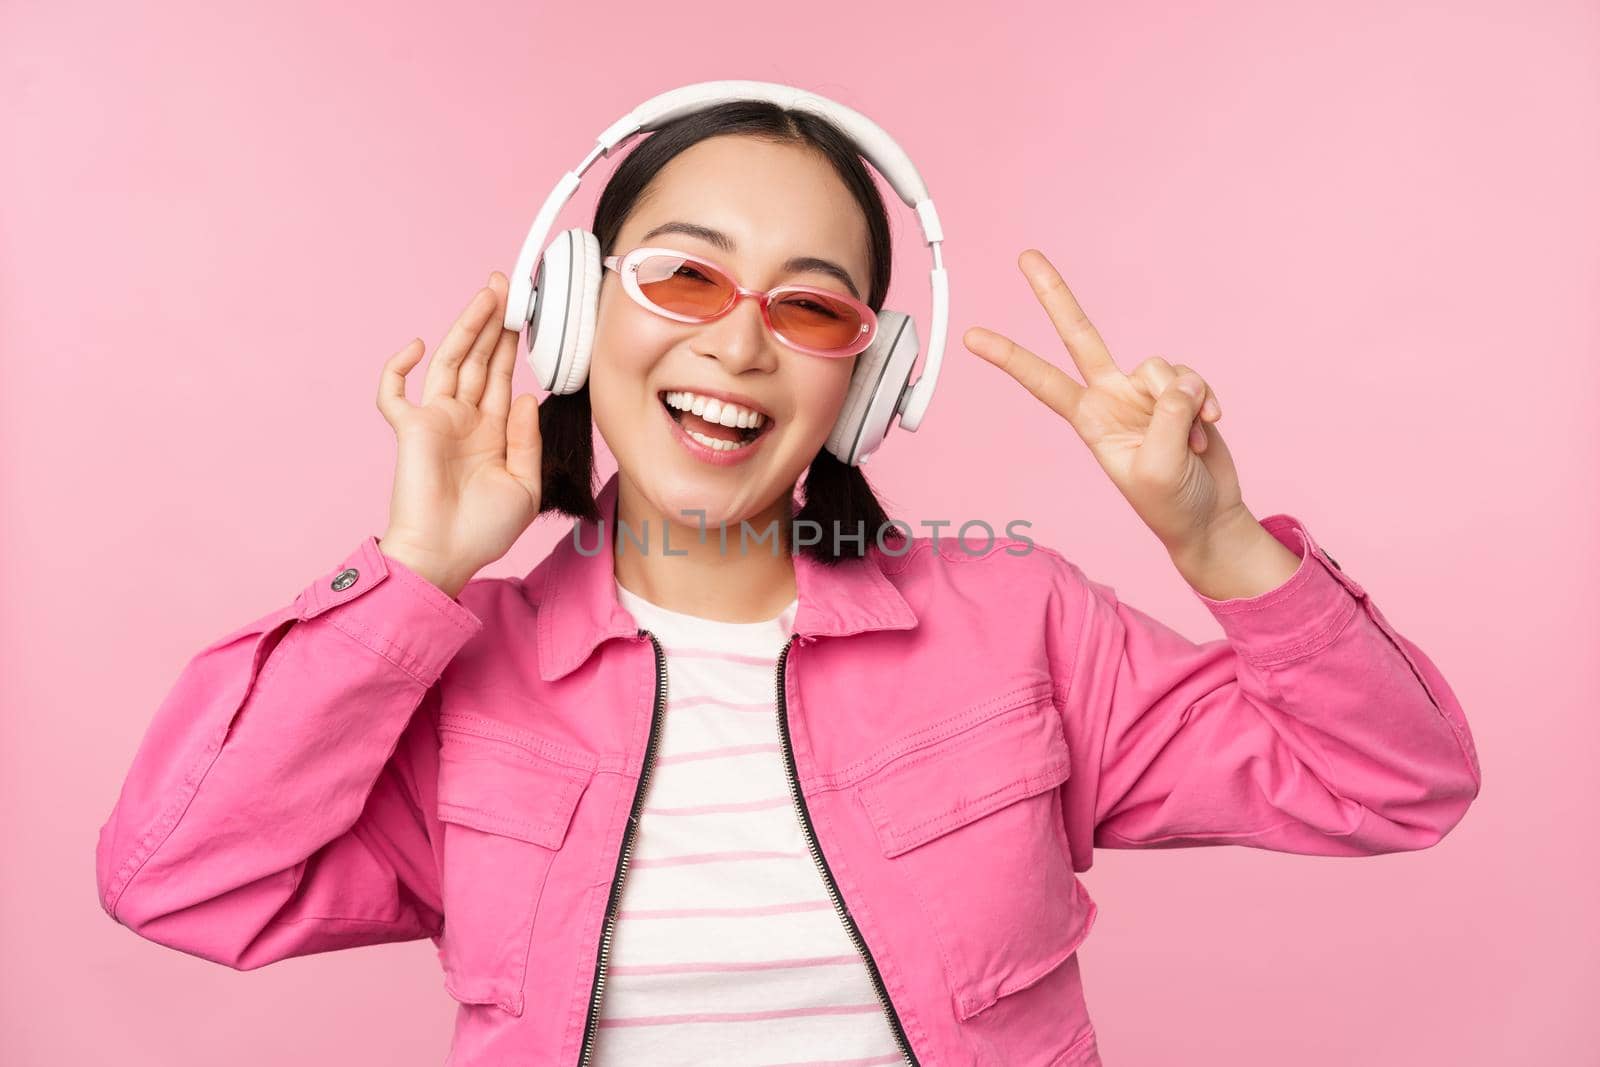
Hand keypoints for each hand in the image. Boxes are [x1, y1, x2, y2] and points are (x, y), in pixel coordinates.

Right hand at [375, 271, 541, 595]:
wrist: (446, 556)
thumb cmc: (485, 531)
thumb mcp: (525, 486)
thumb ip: (527, 439)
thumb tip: (527, 395)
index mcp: (494, 433)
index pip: (505, 378)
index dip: (514, 345)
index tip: (528, 314)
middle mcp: (465, 420)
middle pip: (480, 360)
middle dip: (493, 323)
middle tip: (508, 286)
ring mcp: (436, 421)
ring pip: (452, 362)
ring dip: (467, 327)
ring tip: (488, 295)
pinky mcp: (411, 429)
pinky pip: (394, 393)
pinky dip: (398, 368)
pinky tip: (419, 347)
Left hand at [963, 250, 1245, 557]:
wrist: (1207, 515)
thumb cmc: (1170, 503)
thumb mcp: (1159, 466)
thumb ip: (1167, 416)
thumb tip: (1179, 382)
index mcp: (1089, 419)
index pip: (1042, 381)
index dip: (1009, 357)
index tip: (972, 337)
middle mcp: (1111, 397)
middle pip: (1078, 335)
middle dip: (1054, 294)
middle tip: (1025, 256)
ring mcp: (1144, 391)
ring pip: (1161, 365)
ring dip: (1185, 402)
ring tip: (1190, 441)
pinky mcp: (1179, 390)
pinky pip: (1192, 376)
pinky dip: (1206, 402)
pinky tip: (1209, 428)